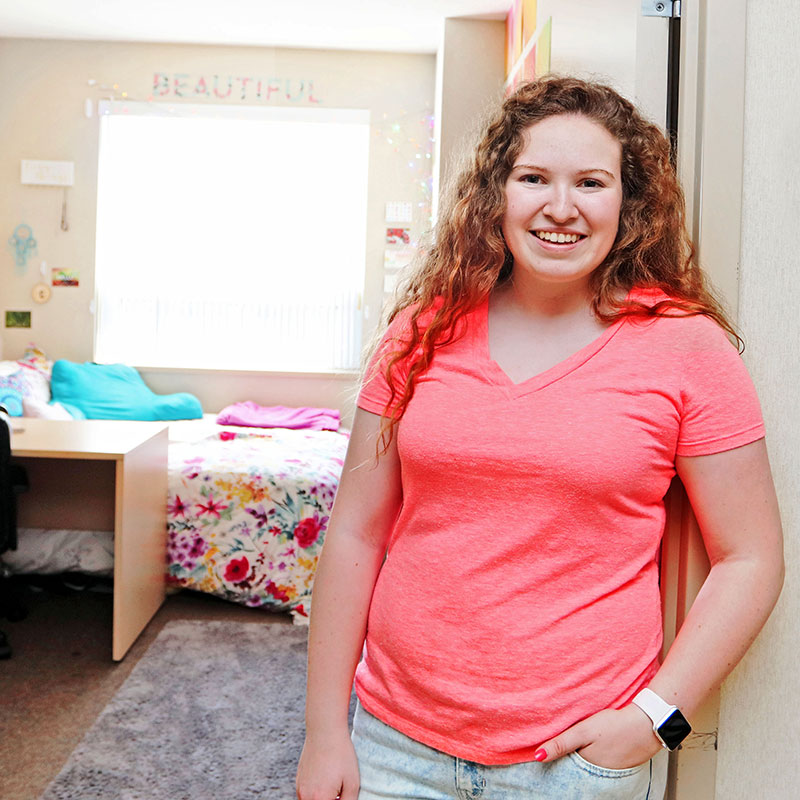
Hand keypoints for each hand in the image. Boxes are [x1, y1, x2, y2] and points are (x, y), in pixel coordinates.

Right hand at [296, 730, 359, 799]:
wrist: (324, 730)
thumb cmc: (341, 755)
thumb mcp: (352, 782)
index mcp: (320, 799)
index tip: (342, 794)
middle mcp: (306, 797)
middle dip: (331, 799)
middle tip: (340, 790)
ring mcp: (300, 788)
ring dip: (323, 798)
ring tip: (335, 782)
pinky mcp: (298, 780)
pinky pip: (307, 794)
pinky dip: (316, 792)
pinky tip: (327, 777)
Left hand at [534, 705, 662, 769]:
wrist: (648, 724)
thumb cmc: (615, 726)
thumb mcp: (584, 731)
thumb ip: (561, 743)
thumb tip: (538, 756)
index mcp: (586, 767)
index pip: (564, 766)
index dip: (556, 756)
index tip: (547, 748)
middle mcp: (598, 774)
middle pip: (577, 767)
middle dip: (570, 757)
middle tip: (568, 742)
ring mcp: (611, 771)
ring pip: (590, 765)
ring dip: (584, 756)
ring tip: (585, 742)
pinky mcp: (621, 764)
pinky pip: (603, 764)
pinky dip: (598, 756)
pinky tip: (600, 744)